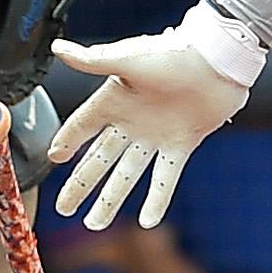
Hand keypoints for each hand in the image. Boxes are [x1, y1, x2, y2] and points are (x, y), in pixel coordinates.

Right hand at [48, 2, 263, 230]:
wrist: (219, 60)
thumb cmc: (174, 53)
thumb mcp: (128, 58)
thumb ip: (92, 60)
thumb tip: (58, 49)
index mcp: (114, 99)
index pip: (81, 126)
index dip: (67, 141)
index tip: (52, 158)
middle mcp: (132, 121)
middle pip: (99, 159)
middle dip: (81, 184)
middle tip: (63, 209)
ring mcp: (156, 135)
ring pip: (127, 174)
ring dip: (111, 199)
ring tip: (94, 223)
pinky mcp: (182, 143)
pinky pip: (166, 177)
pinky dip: (157, 199)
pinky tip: (147, 221)